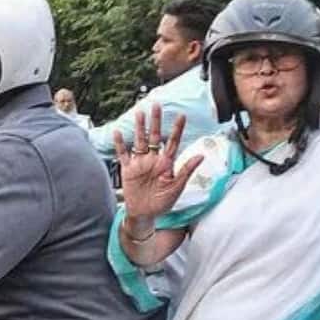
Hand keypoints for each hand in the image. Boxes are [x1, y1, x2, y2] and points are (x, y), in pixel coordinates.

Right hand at [113, 103, 202, 220]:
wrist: (144, 214)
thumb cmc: (162, 203)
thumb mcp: (177, 188)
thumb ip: (186, 170)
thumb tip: (201, 156)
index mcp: (166, 164)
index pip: (173, 142)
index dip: (177, 129)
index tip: (181, 115)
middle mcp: (153, 160)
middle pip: (155, 137)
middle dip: (156, 121)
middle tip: (157, 105)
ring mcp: (140, 163)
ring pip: (139, 141)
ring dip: (139, 128)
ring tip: (140, 113)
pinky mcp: (128, 170)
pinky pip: (123, 154)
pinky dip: (120, 144)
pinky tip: (118, 133)